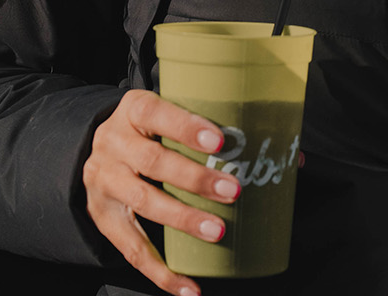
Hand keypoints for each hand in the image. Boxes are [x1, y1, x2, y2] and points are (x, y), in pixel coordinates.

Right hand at [83, 88, 241, 295]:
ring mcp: (105, 182)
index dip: (186, 126)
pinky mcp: (104, 217)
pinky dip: (161, 272)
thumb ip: (224, 131)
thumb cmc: (152, 131)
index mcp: (134, 110)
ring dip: (182, 220)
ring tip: (217, 231)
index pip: (156, 112)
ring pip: (143, 202)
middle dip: (194, 178)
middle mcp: (113, 144)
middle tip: (233, 191)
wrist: (93, 149)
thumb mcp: (172, 116)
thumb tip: (295, 158)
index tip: (219, 141)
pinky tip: (188, 287)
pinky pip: (132, 249)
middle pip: (152, 160)